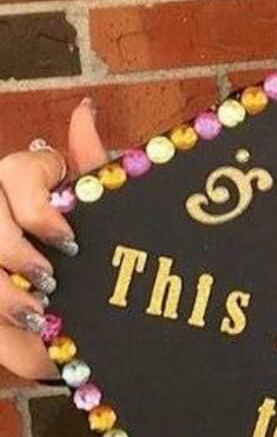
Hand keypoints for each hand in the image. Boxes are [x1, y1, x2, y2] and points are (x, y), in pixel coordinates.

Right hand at [0, 99, 107, 380]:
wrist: (97, 312)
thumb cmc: (101, 252)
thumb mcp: (106, 211)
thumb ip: (94, 165)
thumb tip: (84, 110)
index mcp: (29, 181)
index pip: (18, 171)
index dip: (37, 208)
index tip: (70, 241)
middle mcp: (0, 207)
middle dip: (14, 252)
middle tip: (50, 280)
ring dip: (2, 292)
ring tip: (40, 312)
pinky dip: (2, 324)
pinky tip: (26, 326)